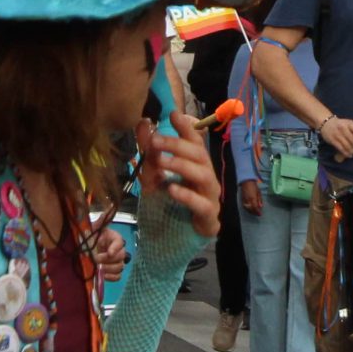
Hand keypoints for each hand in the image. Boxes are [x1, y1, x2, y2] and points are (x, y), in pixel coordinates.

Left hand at [87, 220, 128, 281]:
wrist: (84, 249)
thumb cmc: (90, 238)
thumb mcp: (94, 228)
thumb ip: (102, 220)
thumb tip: (110, 207)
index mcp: (115, 238)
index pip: (120, 243)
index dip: (115, 248)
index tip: (109, 252)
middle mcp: (118, 250)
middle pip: (121, 256)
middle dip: (108, 259)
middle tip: (96, 260)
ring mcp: (117, 262)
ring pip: (120, 267)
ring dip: (108, 268)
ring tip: (98, 268)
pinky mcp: (114, 272)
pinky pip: (117, 277)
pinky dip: (110, 277)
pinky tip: (101, 274)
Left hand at [145, 114, 220, 239]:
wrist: (178, 237)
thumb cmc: (171, 203)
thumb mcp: (153, 176)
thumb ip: (149, 152)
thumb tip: (142, 123)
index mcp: (196, 165)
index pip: (195, 141)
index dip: (186, 127)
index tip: (172, 113)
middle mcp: (206, 176)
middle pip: (199, 154)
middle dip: (177, 145)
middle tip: (155, 140)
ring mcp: (210, 196)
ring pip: (203, 175)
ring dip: (181, 165)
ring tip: (162, 162)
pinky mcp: (209, 216)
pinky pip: (201, 203)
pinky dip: (186, 195)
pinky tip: (171, 189)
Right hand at [240, 180, 264, 216]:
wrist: (246, 182)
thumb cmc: (254, 186)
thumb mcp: (259, 192)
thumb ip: (259, 200)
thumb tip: (261, 206)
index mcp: (253, 198)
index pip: (255, 207)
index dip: (257, 212)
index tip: (260, 214)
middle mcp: (248, 200)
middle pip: (251, 209)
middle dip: (254, 213)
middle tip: (258, 214)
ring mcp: (244, 200)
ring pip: (247, 209)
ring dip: (251, 212)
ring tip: (254, 213)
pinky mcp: (242, 200)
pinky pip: (244, 206)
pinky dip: (247, 209)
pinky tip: (250, 209)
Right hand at [318, 116, 352, 159]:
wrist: (326, 123)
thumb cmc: (341, 124)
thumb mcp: (349, 124)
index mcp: (348, 123)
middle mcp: (342, 128)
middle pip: (352, 140)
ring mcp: (337, 134)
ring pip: (347, 145)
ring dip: (352, 150)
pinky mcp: (332, 140)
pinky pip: (341, 149)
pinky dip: (346, 153)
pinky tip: (349, 154)